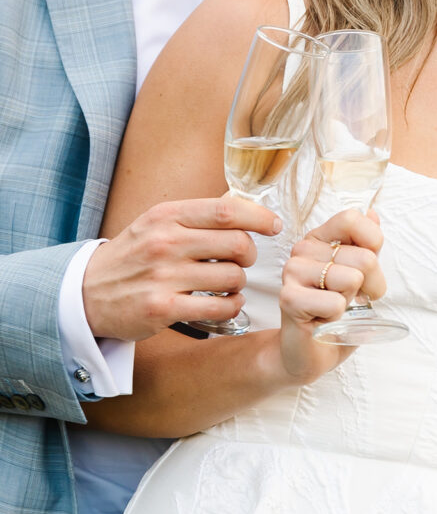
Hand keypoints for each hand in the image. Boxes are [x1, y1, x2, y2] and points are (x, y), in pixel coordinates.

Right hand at [83, 195, 280, 340]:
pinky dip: (231, 306)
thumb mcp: (157, 224)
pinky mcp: (162, 308)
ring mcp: (163, 276)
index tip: (273, 225)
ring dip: (239, 284)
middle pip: (237, 244)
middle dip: (249, 255)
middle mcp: (165, 243)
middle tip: (241, 261)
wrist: (86, 293)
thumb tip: (243, 205)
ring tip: (228, 285)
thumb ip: (196, 216)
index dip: (258, 216)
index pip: (226, 210)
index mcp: (167, 216)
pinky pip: (218, 308)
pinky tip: (226, 303)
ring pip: (232, 277)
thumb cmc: (132, 256)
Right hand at [278, 209, 385, 383]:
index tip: (367, 269)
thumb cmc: (335, 314)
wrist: (309, 353)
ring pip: (352, 279)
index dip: (373, 245)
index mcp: (321, 237)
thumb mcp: (360, 276)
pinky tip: (322, 320)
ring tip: (334, 309)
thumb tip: (373, 214)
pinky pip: (335, 303)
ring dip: (351, 302)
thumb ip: (367, 246)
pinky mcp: (288, 298)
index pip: (353, 218)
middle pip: (364, 257)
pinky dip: (338, 318)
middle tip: (352, 300)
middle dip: (371, 286)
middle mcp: (303, 248)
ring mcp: (293, 271)